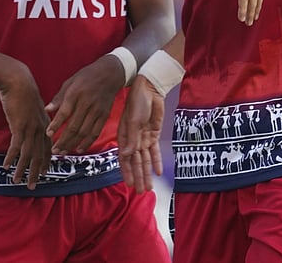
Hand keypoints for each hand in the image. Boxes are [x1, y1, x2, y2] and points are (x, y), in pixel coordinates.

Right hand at [0, 63, 51, 189]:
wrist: (18, 81)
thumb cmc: (23, 91)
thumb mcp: (32, 106)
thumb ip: (33, 116)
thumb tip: (28, 122)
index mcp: (45, 124)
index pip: (47, 148)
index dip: (45, 161)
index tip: (43, 172)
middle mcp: (40, 129)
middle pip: (39, 155)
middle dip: (35, 172)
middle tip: (32, 185)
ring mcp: (31, 129)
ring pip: (28, 155)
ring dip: (22, 170)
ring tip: (18, 181)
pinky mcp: (19, 127)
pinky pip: (16, 147)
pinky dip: (12, 158)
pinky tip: (7, 166)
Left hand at [45, 55, 125, 153]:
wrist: (110, 73)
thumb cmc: (86, 77)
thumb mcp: (69, 82)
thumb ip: (58, 98)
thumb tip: (46, 110)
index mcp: (75, 94)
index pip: (64, 113)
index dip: (55, 125)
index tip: (47, 134)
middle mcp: (86, 104)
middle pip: (74, 127)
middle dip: (62, 140)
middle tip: (53, 150)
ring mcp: (97, 111)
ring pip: (84, 132)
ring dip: (72, 144)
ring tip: (62, 152)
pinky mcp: (104, 116)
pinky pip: (95, 132)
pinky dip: (87, 142)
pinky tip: (79, 149)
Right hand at [117, 75, 164, 193]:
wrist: (149, 89)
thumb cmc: (137, 102)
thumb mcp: (133, 120)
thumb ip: (130, 139)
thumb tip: (125, 155)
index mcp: (124, 136)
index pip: (124, 159)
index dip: (127, 172)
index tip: (130, 185)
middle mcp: (133, 140)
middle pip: (135, 162)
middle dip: (138, 177)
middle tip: (142, 192)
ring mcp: (143, 138)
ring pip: (145, 160)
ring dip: (146, 173)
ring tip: (149, 187)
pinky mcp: (153, 134)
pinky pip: (154, 152)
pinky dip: (156, 161)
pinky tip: (157, 172)